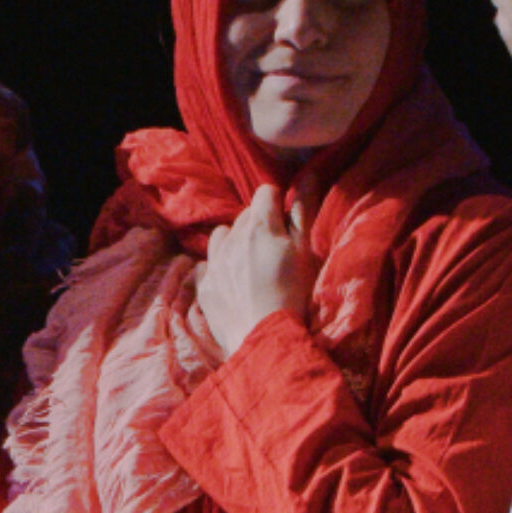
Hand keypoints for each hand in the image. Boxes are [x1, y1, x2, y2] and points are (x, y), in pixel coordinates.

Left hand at [198, 186, 315, 357]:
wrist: (263, 337)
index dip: (278, 203)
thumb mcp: (306, 250)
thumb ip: (304, 210)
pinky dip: (219, 267)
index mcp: (259, 225)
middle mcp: (231, 237)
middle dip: (258, 225)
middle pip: (245, 215)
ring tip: (250, 263)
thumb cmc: (294, 293)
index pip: (265, 192)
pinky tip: (232, 281)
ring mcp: (213, 261)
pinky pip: (208, 263)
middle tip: (274, 249)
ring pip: (222, 235)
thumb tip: (307, 175)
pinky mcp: (204, 285)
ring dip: (235, 242)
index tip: (286, 222)